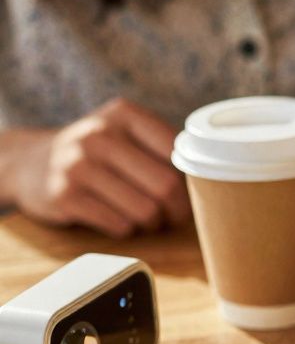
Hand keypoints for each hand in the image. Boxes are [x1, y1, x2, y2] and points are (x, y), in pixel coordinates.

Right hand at [9, 99, 187, 237]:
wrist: (32, 161)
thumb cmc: (99, 153)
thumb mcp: (126, 132)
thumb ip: (164, 145)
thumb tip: (212, 179)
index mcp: (125, 114)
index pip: (180, 152)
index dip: (192, 179)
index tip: (190, 190)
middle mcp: (99, 135)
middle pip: (167, 186)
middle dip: (178, 210)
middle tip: (174, 215)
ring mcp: (78, 165)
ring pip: (146, 211)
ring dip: (154, 224)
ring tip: (148, 219)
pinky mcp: (64, 196)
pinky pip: (120, 226)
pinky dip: (128, 230)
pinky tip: (119, 220)